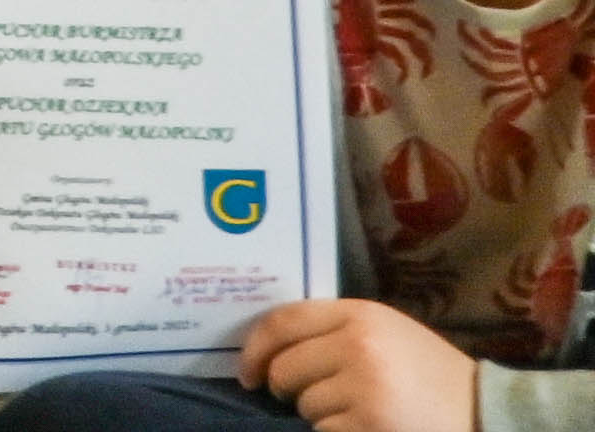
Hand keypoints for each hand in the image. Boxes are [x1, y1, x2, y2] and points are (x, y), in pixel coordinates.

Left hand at [240, 296, 479, 431]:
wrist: (487, 411)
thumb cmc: (427, 373)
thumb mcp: (385, 333)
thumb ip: (332, 331)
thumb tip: (267, 350)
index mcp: (359, 314)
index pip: (281, 322)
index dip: (254, 349)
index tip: (248, 373)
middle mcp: (358, 345)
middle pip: (284, 368)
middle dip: (288, 389)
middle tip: (310, 397)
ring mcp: (365, 387)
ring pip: (304, 404)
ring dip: (319, 414)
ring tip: (358, 411)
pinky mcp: (370, 424)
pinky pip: (324, 430)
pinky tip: (368, 427)